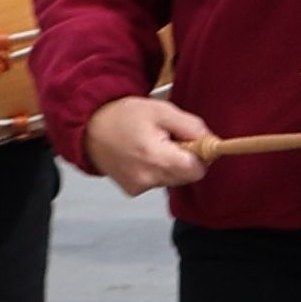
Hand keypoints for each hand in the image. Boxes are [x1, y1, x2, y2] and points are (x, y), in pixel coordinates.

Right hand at [86, 95, 221, 195]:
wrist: (88, 127)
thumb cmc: (123, 116)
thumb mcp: (162, 111)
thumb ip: (191, 127)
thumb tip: (212, 141)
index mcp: (157, 159)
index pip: (198, 170)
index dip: (201, 155)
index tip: (193, 142)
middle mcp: (148, 179)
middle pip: (186, 176)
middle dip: (185, 158)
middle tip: (168, 139)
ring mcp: (139, 187)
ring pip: (172, 179)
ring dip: (170, 164)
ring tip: (152, 144)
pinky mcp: (132, 190)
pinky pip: (157, 182)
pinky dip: (156, 170)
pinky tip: (142, 155)